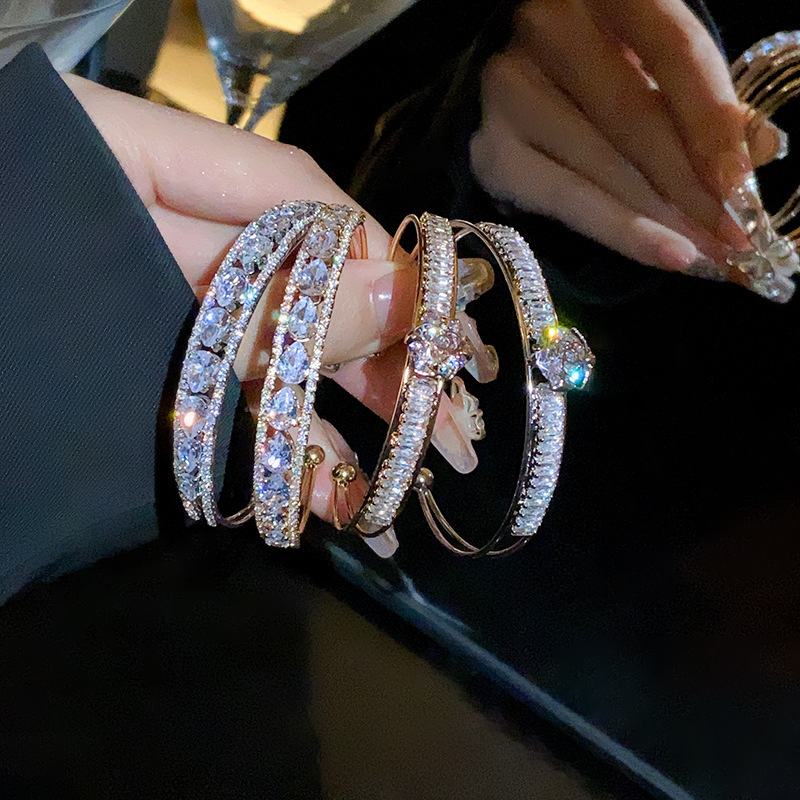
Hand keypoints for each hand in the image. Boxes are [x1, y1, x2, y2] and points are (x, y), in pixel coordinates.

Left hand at [63, 75, 479, 543]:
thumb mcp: (131, 309)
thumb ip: (262, 304)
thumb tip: (403, 298)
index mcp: (122, 158)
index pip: (286, 193)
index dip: (371, 260)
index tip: (438, 329)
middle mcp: (143, 225)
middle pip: (291, 275)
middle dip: (375, 349)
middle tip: (451, 416)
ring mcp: (140, 306)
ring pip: (266, 348)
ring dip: (340, 412)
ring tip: (412, 466)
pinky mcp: (132, 375)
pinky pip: (222, 399)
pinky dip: (274, 444)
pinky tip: (328, 494)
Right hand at [470, 0, 783, 278]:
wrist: (518, 96)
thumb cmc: (595, 79)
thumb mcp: (653, 71)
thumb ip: (701, 102)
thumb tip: (760, 146)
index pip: (672, 49)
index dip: (712, 119)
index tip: (743, 182)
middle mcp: (547, 29)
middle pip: (635, 116)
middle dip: (691, 186)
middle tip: (733, 237)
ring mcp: (509, 90)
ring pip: (603, 165)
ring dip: (664, 218)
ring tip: (708, 253)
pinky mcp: (490, 150)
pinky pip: (565, 198)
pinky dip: (621, 231)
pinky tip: (665, 254)